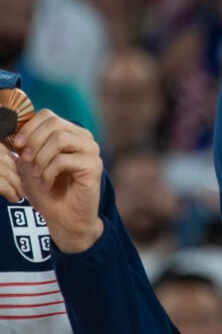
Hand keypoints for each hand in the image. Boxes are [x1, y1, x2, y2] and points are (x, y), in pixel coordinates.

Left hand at [11, 110, 103, 252]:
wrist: (64, 218)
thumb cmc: (47, 190)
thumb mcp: (31, 164)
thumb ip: (27, 145)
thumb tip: (15, 127)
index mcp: (71, 133)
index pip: (48, 115)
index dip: (28, 128)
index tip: (17, 146)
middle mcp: (84, 138)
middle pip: (54, 124)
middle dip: (33, 142)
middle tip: (26, 161)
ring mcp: (91, 151)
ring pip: (60, 139)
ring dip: (41, 158)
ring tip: (38, 174)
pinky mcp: (94, 166)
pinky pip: (63, 160)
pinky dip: (49, 173)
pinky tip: (48, 183)